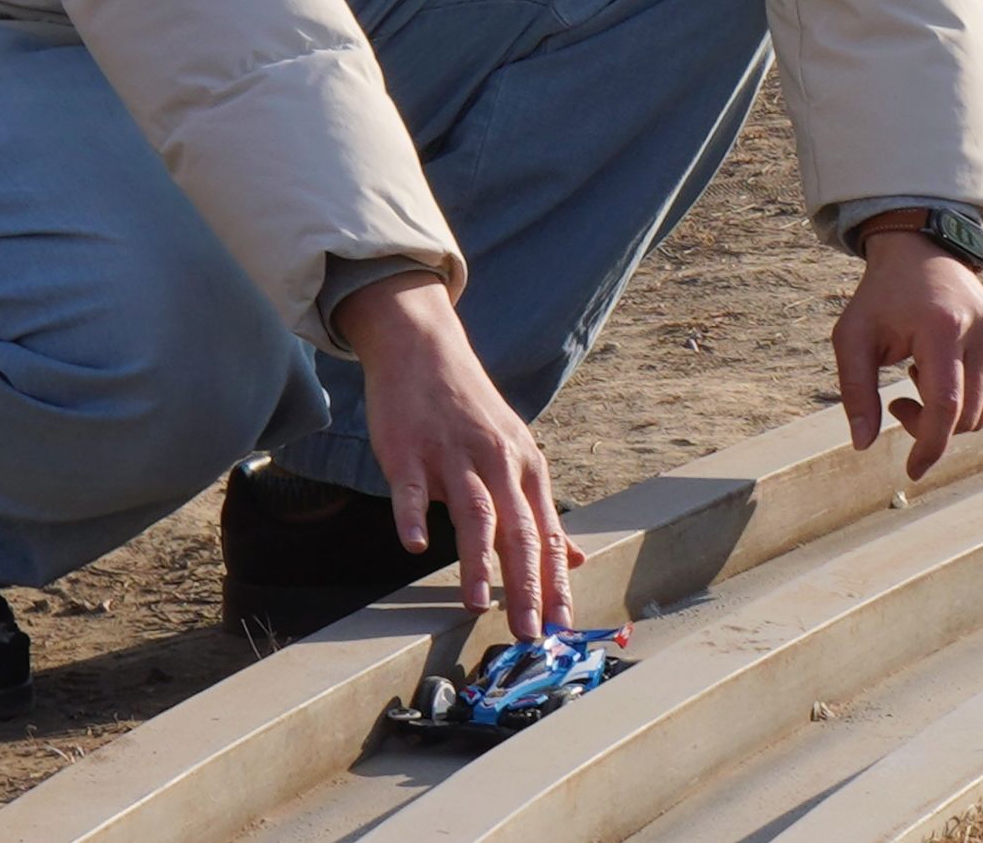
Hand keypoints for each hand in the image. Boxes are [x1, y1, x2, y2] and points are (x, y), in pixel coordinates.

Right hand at [334, 271, 583, 636]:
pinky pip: (412, 487)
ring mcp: (452, 454)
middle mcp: (496, 462)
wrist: (424, 348)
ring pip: (473, 512)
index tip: (562, 627)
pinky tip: (416, 545)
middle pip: (518, 529)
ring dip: (477, 561)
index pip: (547, 533)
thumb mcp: (516, 454)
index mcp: (526, 468)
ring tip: (476, 605)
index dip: (556, 583)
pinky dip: (413, 515)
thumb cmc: (470, 411)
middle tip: (530, 633)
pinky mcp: (409, 448)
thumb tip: (573, 558)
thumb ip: (539, 510)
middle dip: (527, 585)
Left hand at [832, 228, 982, 481]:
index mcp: (942, 328)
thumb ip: (855, 390)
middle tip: (898, 403)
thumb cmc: (882, 298)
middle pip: (966, 416)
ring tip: (920, 383)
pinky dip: (972, 409)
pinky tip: (946, 380)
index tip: (912, 470)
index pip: (947, 405)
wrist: (922, 254)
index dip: (931, 445)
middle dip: (930, 429)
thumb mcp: (852, 337)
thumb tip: (862, 444)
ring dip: (950, 419)